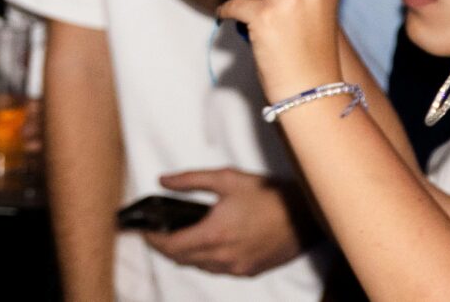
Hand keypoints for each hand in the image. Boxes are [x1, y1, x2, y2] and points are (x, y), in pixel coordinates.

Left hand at [143, 170, 310, 276]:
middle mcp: (225, 257)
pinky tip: (205, 244)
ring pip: (200, 267)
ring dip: (185, 255)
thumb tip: (164, 181)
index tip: (143, 231)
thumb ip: (190, 180)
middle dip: (165, 247)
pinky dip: (205, 259)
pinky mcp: (250, 271)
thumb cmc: (269, 196)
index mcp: (215, 234)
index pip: (173, 246)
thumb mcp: (227, 178)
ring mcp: (238, 267)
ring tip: (178, 236)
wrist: (306, 215)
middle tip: (155, 232)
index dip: (153, 240)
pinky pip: (218, 270)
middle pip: (182, 260)